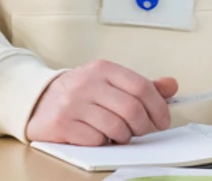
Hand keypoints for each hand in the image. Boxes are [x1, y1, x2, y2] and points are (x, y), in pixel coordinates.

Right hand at [25, 60, 177, 145]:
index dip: (158, 107)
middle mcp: (87, 83)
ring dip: (123, 136)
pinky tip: (98, 136)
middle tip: (141, 131)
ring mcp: (73, 103)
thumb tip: (172, 85)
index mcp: (103, 69)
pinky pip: (96, 140)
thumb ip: (140, 85)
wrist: (39, 99)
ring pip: (116, 127)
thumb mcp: (109, 82)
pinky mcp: (62, 124)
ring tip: (118, 133)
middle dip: (143, 126)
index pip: (141, 86)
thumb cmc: (81, 93)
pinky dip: (103, 142)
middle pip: (132, 109)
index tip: (162, 120)